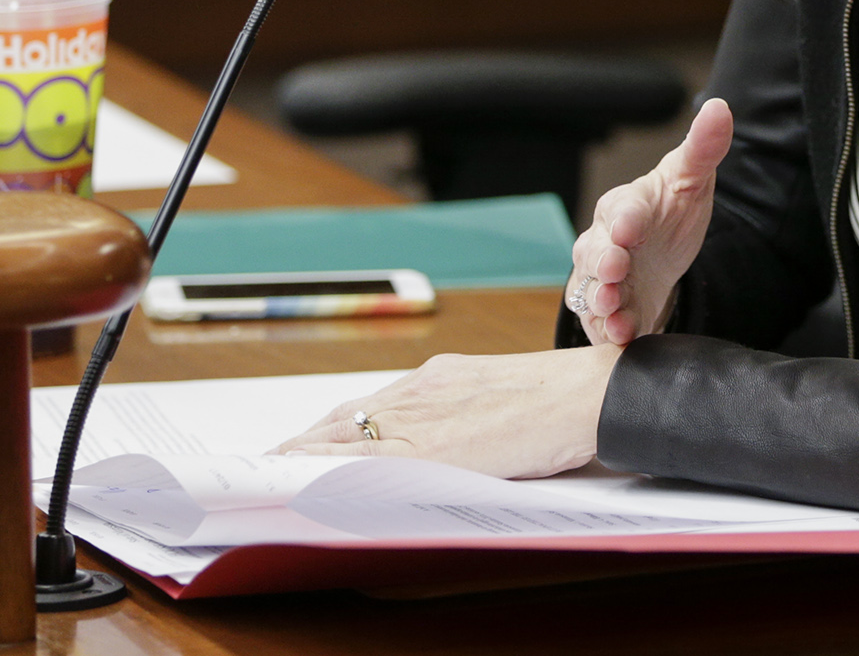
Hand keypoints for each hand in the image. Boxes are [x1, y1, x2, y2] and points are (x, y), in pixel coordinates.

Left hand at [270, 345, 620, 477]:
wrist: (586, 393)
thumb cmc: (557, 397)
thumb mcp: (496, 394)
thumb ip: (459, 412)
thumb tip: (443, 440)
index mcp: (438, 376)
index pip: (368, 404)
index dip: (330, 427)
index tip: (306, 441)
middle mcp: (420, 389)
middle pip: (344, 419)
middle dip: (304, 443)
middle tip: (272, 463)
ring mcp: (422, 415)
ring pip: (343, 438)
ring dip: (303, 457)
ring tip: (273, 475)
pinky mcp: (430, 446)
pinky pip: (362, 460)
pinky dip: (328, 471)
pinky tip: (307, 483)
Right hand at [569, 96, 732, 344]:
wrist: (661, 256)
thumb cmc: (671, 211)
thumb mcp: (692, 179)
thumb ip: (704, 147)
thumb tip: (719, 107)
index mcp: (626, 206)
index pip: (622, 209)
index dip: (625, 219)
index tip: (631, 228)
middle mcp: (604, 242)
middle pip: (596, 252)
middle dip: (604, 262)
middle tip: (615, 270)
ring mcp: (602, 279)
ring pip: (592, 290)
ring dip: (602, 301)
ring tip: (614, 310)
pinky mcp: (606, 312)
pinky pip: (600, 323)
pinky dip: (609, 331)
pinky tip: (622, 337)